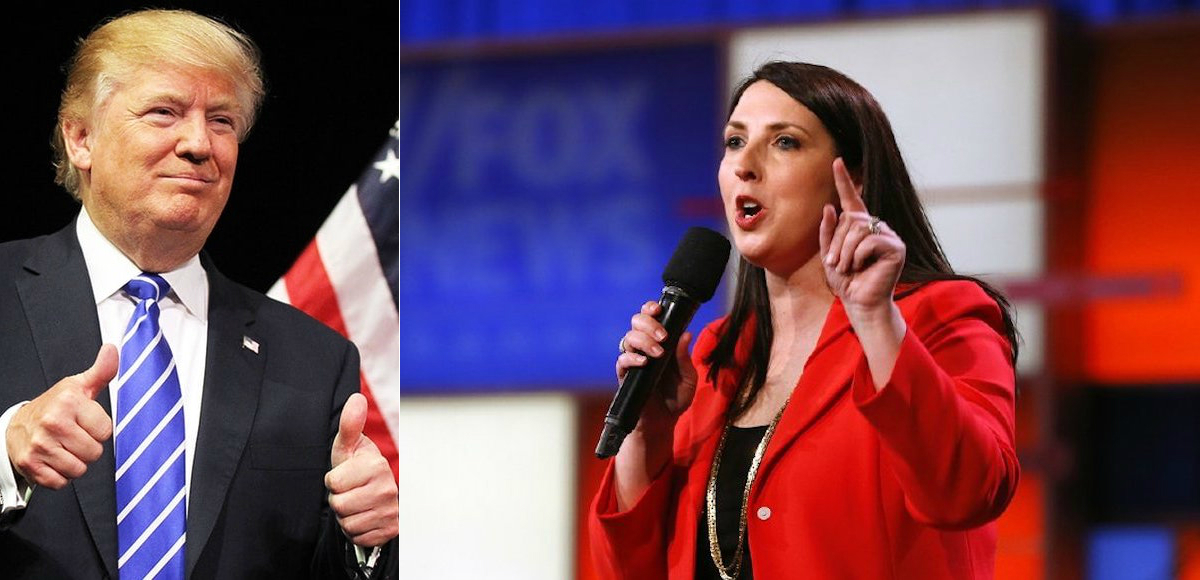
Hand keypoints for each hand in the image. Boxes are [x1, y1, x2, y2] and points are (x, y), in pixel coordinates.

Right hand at [6, 344, 116, 488]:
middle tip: (74, 436)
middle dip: (87, 447)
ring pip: (79, 469)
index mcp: (68, 403)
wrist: (18, 425)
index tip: (85, 422)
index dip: (98, 429)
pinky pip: (61, 482)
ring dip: (75, 463)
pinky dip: (60, 476)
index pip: (105, 431)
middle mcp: (53, 424)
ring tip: (64, 448)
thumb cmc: (55, 406)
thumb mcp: (78, 386)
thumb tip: (113, 349)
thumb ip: (101, 372)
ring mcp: (40, 446)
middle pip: (94, 453)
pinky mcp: (31, 466)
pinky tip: (54, 460)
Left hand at [326, 393, 398, 546]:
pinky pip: (358, 537)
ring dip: (346, 517)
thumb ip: (350, 425)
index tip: (344, 476)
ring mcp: (390, 512)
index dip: (333, 481)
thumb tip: (356, 398)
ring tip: (356, 503)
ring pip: (347, 524)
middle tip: (350, 491)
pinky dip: (356, 531)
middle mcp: (387, 489)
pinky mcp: (390, 530)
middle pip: (339, 506)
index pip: (334, 484)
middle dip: (339, 500)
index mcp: (376, 466)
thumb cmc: (357, 467)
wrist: (379, 492)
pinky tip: (363, 517)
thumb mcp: (349, 446)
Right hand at [613, 301, 696, 509]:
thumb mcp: (689, 378)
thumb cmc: (677, 398)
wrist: (664, 423)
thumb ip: (685, 358)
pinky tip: (645, 363)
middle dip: (649, 324)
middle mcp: (644, 348)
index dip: (650, 308)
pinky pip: (622, 360)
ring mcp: (633, 361)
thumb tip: (686, 334)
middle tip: (663, 337)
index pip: (650, 318)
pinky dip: (632, 358)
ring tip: (658, 354)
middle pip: (636, 322)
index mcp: (660, 343)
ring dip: (643, 341)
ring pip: (628, 338)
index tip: (658, 309)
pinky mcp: (625, 376)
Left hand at [819, 157, 905, 317]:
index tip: (837, 161)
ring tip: (847, 268)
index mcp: (860, 228)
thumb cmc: (846, 281)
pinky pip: (869, 241)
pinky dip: (858, 255)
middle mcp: (877, 227)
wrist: (860, 303)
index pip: (852, 200)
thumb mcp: (829, 254)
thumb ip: (829, 232)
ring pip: (858, 229)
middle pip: (851, 219)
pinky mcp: (896, 247)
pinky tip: (861, 267)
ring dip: (845, 251)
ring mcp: (889, 236)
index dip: (843, 181)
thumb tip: (830, 206)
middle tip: (836, 264)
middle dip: (837, 243)